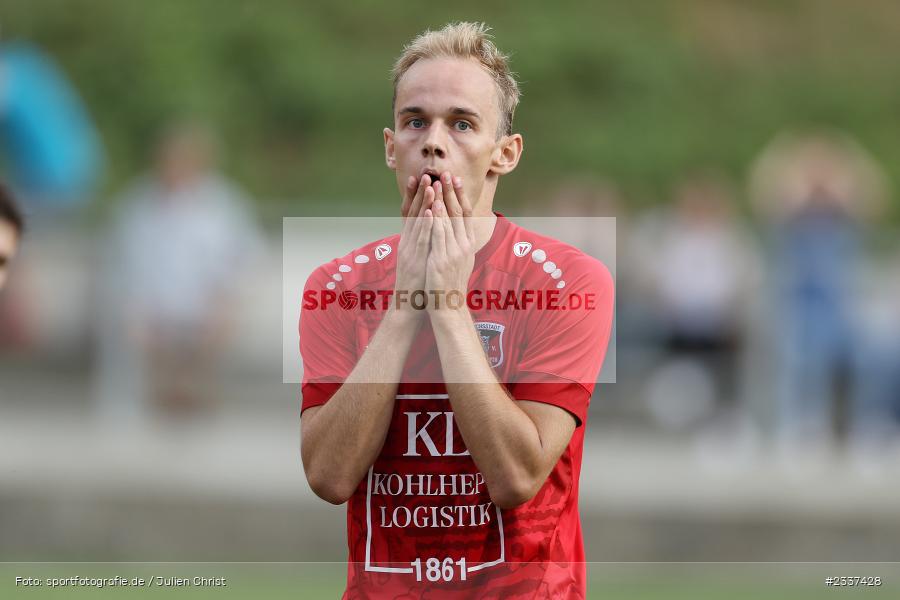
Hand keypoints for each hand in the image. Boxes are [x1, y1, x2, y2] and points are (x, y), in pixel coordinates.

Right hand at [394, 174, 433, 316]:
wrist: (409, 305)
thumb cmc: (418, 282)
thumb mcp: (420, 258)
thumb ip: (423, 242)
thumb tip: (429, 228)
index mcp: (409, 241)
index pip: (410, 213)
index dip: (413, 196)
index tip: (417, 178)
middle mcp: (407, 242)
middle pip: (411, 213)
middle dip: (418, 193)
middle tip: (425, 174)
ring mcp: (410, 251)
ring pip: (416, 223)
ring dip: (423, 203)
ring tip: (430, 186)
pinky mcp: (414, 260)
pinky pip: (421, 239)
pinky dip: (424, 225)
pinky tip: (428, 212)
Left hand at [425, 172, 474, 314]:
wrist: (448, 306)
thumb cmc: (450, 282)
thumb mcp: (460, 259)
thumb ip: (460, 242)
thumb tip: (459, 227)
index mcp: (468, 244)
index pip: (466, 214)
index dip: (461, 195)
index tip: (456, 179)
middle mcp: (464, 245)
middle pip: (459, 213)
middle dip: (452, 191)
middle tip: (447, 172)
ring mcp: (454, 252)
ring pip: (449, 220)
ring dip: (443, 199)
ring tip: (437, 182)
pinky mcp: (443, 260)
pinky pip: (439, 236)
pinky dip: (437, 219)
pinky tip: (433, 206)